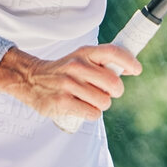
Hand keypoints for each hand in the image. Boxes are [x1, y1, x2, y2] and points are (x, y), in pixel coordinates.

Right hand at [0, 44, 140, 120]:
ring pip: (104, 101)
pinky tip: (83, 108)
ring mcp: (68, 84)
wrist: (30, 79)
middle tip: (107, 92)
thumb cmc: (63, 70)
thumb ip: (103, 62)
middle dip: (115, 91)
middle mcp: (77, 66)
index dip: (129, 61)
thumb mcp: (81, 58)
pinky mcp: (61, 102)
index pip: (113, 52)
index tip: (137, 70)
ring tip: (90, 100)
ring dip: (102, 104)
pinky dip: (92, 113)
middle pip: (113, 83)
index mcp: (84, 53)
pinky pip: (92, 113)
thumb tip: (131, 68)